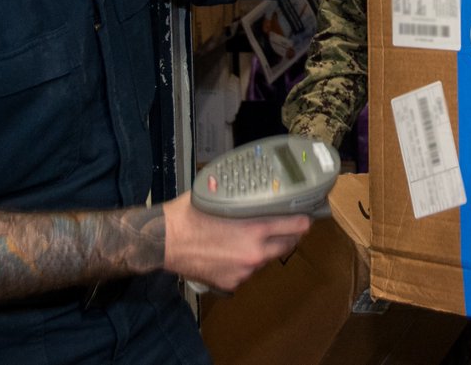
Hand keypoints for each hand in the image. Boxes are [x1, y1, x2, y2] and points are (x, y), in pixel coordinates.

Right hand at [162, 192, 310, 290]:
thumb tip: (254, 186)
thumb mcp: (219, 196)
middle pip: (287, 246)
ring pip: (264, 259)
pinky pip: (246, 272)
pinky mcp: (232, 284)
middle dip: (287, 236)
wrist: (164, 242)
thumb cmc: (189, 214)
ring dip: (262, 249)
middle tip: (284, 227)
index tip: (306, 217)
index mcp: (254, 228)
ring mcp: (244, 271)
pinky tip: (229, 253)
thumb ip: (241, 197)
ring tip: (246, 239)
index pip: (295, 226)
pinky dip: (243, 263)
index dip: (303, 221)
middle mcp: (254, 253)